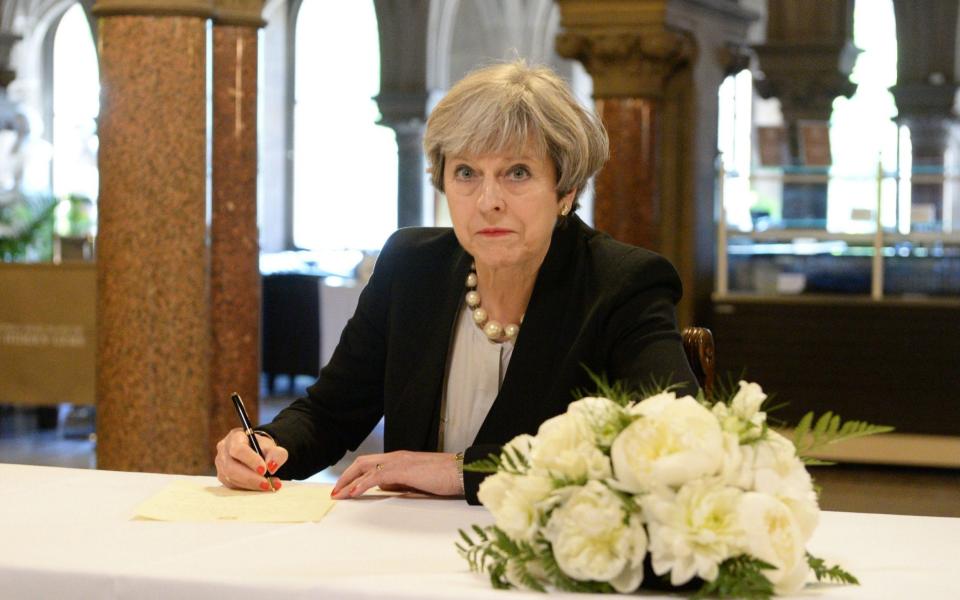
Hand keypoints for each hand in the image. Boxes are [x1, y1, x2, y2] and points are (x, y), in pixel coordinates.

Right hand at [215, 428, 288, 491]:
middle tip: (266, 483)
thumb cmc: (261, 447)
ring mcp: (221, 464)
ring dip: (251, 484)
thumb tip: (271, 467)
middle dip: (251, 477)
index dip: (250, 460)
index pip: (238, 449)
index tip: (264, 469)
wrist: (255, 451)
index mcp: (235, 437)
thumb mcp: (272, 447)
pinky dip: (248, 488)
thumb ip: (276, 454)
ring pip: (231, 478)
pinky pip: (233, 485)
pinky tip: (261, 487)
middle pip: (231, 467)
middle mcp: (224, 450)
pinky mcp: (222, 477)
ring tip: (269, 485)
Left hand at [330, 450, 461, 498]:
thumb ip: (400, 482)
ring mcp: (399, 461)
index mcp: (400, 459)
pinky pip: (376, 476)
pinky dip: (362, 484)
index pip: (370, 463)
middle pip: (362, 462)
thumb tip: (383, 488)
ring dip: (349, 481)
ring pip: (365, 467)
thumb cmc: (445, 477)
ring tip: (339, 495)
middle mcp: (396, 456)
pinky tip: (354, 493)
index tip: (344, 488)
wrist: (461, 472)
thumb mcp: (417, 480)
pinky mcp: (403, 469)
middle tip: (335, 492)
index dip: (354, 474)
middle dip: (345, 476)